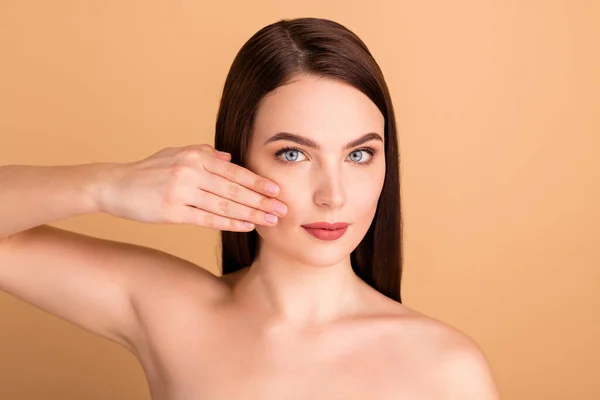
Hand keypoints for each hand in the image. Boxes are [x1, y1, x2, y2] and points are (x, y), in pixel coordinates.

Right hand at [99, 144, 286, 230]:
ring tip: (271, 221)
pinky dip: (229, 222)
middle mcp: (190, 171)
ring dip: (250, 214)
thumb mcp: (175, 154)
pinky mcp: (171, 211)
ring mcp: (181, 191)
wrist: (114, 185)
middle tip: (284, 210)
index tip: (277, 190)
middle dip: (261, 200)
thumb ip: (204, 154)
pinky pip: (206, 218)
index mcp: (195, 156)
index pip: (233, 171)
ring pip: (224, 204)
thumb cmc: (148, 171)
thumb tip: (231, 159)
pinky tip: (246, 226)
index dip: (257, 182)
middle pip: (233, 188)